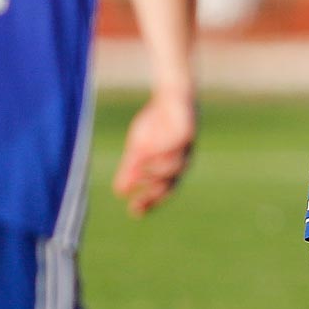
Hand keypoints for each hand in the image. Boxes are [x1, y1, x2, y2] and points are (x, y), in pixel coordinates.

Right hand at [112, 90, 195, 215]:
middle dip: (153, 194)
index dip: (149, 202)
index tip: (133, 212)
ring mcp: (186, 147)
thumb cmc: (157, 124)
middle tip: (137, 202)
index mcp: (171, 167)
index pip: (161, 191)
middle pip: (170, 184)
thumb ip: (131, 169)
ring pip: (175, 167)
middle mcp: (182, 161)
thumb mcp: (139, 149)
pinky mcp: (188, 132)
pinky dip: (160, 153)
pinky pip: (175, 146)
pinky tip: (146, 156)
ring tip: (137, 176)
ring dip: (155, 174)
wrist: (170, 97)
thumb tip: (120, 192)